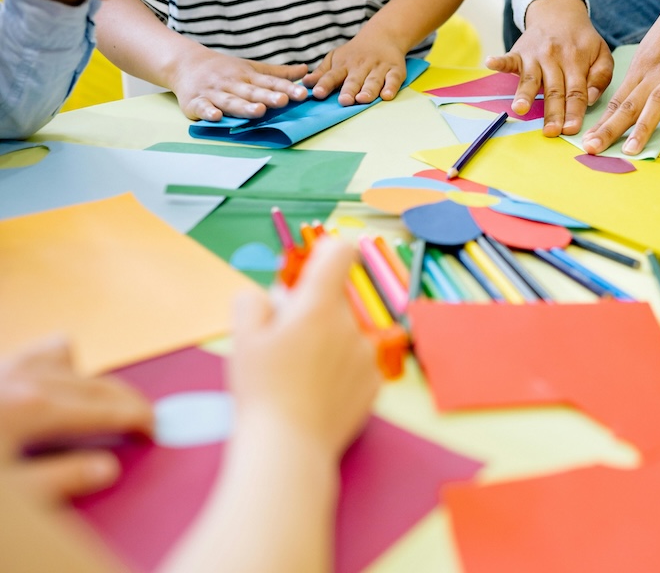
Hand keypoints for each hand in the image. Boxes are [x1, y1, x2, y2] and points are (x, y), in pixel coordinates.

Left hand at [0, 336, 152, 502]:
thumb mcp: (10, 494)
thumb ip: (57, 481)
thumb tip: (106, 470)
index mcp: (34, 409)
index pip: (105, 410)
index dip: (137, 418)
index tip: (156, 428)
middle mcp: (26, 379)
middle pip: (96, 383)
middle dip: (129, 399)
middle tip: (148, 418)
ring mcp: (8, 368)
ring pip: (68, 358)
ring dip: (92, 378)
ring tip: (106, 401)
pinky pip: (38, 352)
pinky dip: (57, 363)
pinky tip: (57, 380)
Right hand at [170, 46, 307, 121]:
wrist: (185, 63)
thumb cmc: (225, 69)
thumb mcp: (253, 68)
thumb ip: (279, 74)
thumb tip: (306, 70)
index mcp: (248, 76)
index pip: (270, 83)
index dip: (287, 88)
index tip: (302, 94)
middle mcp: (232, 83)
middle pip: (252, 92)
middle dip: (268, 97)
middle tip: (284, 101)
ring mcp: (214, 92)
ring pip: (231, 101)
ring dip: (244, 107)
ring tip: (259, 111)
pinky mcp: (195, 101)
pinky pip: (202, 107)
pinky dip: (208, 112)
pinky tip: (216, 116)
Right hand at [229, 239, 379, 458]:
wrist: (288, 449)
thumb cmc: (262, 391)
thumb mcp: (242, 340)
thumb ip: (253, 302)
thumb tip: (272, 296)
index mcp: (318, 307)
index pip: (339, 252)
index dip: (325, 252)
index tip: (312, 268)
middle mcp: (350, 324)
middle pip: (334, 300)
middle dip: (311, 311)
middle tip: (284, 342)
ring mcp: (367, 354)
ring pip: (345, 332)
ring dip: (327, 342)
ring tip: (299, 375)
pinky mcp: (376, 383)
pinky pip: (357, 362)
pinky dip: (341, 370)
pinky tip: (318, 393)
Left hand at [303, 29, 407, 104]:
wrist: (383, 35)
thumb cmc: (354, 53)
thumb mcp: (335, 58)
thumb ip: (322, 73)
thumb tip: (304, 83)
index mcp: (343, 65)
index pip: (332, 75)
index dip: (325, 84)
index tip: (318, 93)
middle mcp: (361, 66)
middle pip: (354, 80)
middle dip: (349, 90)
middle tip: (344, 101)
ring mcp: (379, 68)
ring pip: (373, 80)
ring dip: (368, 90)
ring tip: (362, 99)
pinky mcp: (395, 70)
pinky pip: (394, 79)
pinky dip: (391, 87)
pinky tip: (387, 95)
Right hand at [486, 0, 613, 136]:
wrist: (559, 12)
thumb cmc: (581, 40)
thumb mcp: (602, 54)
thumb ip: (601, 76)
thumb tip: (590, 99)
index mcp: (577, 62)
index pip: (576, 92)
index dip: (574, 111)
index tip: (571, 129)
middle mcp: (555, 59)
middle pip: (554, 90)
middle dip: (552, 112)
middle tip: (550, 131)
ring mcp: (535, 56)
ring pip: (530, 79)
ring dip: (525, 94)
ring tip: (520, 108)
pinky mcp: (519, 52)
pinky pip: (508, 58)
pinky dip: (499, 61)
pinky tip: (490, 63)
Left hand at [582, 0, 659, 154]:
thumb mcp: (650, 51)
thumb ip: (640, 79)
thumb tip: (624, 104)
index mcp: (640, 69)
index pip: (616, 101)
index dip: (601, 122)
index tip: (586, 141)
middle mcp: (655, 72)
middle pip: (629, 104)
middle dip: (610, 128)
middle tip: (592, 148)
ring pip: (657, 102)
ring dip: (643, 127)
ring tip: (632, 150)